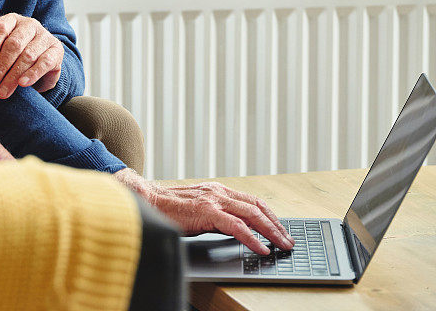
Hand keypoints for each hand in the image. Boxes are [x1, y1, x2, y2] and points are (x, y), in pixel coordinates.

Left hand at [0, 13, 63, 98]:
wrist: (40, 64)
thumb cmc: (14, 54)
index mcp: (13, 20)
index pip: (0, 29)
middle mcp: (30, 24)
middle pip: (14, 44)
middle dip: (1, 67)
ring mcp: (45, 36)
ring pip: (28, 55)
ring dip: (13, 75)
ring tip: (2, 91)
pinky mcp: (56, 50)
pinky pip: (45, 62)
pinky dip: (32, 74)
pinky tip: (22, 84)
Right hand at [114, 169, 293, 254]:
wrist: (149, 201)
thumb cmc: (171, 208)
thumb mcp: (199, 208)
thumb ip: (217, 214)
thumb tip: (237, 230)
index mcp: (218, 190)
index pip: (252, 201)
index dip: (270, 215)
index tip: (281, 229)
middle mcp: (219, 191)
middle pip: (257, 206)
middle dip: (276, 224)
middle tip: (288, 240)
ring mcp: (214, 200)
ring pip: (252, 214)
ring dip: (271, 231)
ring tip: (282, 245)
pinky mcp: (207, 212)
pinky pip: (237, 226)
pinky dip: (253, 238)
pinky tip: (261, 248)